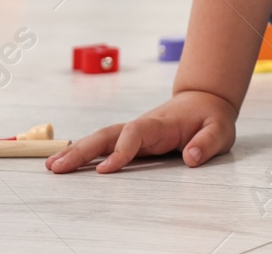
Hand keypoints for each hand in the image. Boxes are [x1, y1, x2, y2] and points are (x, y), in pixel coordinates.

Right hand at [45, 89, 237, 173]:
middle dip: (82, 150)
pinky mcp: (130, 138)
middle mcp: (141, 125)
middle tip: (57, 168)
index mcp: (161, 124)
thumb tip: (192, 157)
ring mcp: (133, 131)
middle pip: (107, 134)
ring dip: (76, 151)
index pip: (135, 134)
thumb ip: (207, 142)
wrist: (204, 100)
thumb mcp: (220, 129)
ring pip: (101, 138)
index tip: (105, 170)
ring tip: (52, 167)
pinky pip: (104, 144)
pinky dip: (83, 152)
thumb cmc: (211, 117)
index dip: (120, 151)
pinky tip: (64, 163)